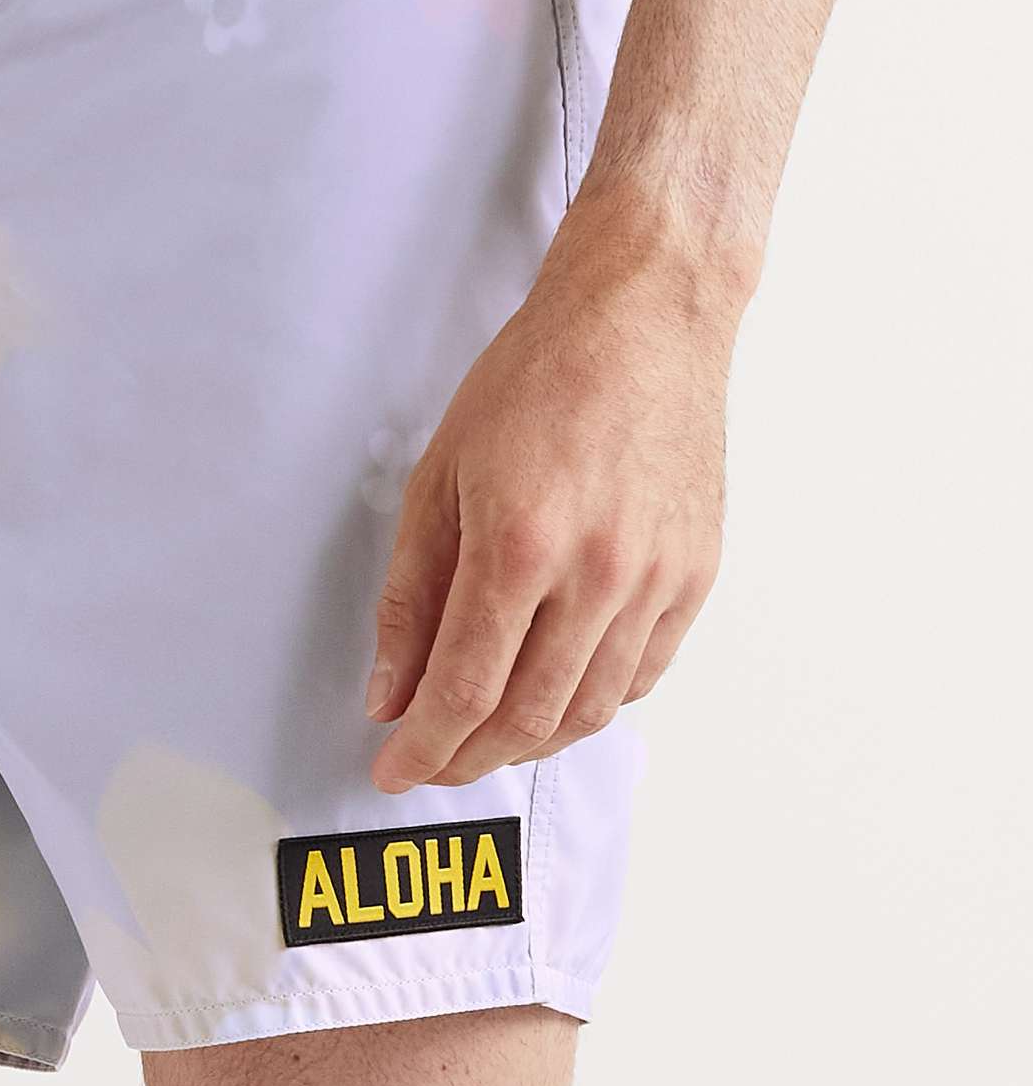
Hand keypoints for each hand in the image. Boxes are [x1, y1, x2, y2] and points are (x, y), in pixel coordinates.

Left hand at [366, 200, 739, 792]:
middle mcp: (598, 574)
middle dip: (469, 758)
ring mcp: (656, 579)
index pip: (464, 691)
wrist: (646, 316)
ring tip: (485, 741)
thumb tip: (390, 692)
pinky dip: (591, 705)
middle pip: (527, 717)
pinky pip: (640, 676)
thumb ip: (409, 598)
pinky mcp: (695, 575)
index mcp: (521, 546)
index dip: (423, 747)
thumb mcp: (438, 478)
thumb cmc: (536, 379)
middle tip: (432, 764)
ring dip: (528, 742)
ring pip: (589, 710)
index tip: (393, 769)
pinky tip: (553, 698)